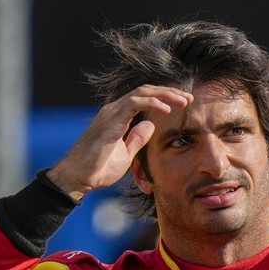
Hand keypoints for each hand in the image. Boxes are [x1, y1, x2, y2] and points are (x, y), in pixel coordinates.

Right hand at [47, 84, 192, 200]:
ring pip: (142, 92)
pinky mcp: (111, 120)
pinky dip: (153, 103)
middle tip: (190, 98)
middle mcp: (114, 110)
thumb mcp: (126, 154)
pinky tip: (168, 109)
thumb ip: (137, 139)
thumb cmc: (98, 169)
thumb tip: (150, 126)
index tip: (184, 104)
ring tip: (184, 101)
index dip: (165, 98)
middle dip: (170, 92)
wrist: (78, 178)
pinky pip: (135, 103)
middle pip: (146, 91)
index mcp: (118, 116)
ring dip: (166, 95)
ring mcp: (111, 113)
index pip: (145, 98)